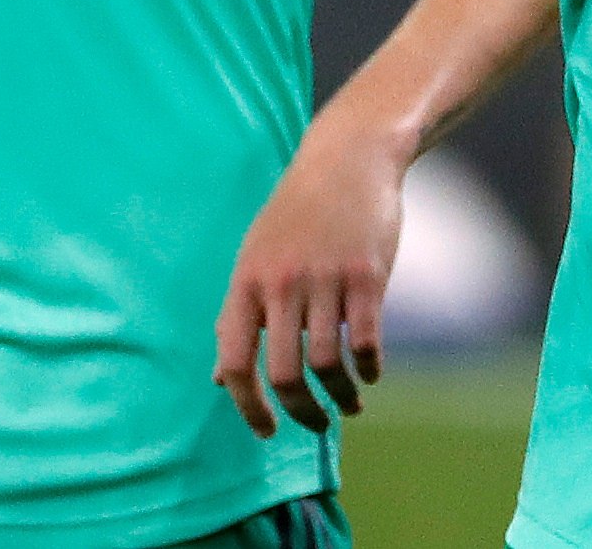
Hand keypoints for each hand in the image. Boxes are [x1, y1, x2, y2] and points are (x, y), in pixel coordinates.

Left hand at [214, 122, 404, 435]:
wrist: (348, 160)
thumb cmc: (298, 213)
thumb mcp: (255, 256)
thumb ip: (239, 316)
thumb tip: (221, 379)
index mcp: (247, 280)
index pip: (235, 359)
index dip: (247, 405)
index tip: (266, 431)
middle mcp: (282, 282)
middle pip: (284, 373)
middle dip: (301, 413)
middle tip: (315, 425)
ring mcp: (326, 279)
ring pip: (327, 364)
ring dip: (340, 397)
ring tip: (349, 404)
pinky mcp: (367, 275)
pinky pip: (365, 342)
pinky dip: (368, 369)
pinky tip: (370, 374)